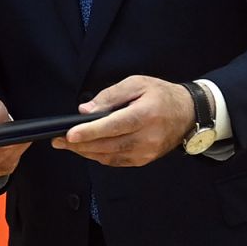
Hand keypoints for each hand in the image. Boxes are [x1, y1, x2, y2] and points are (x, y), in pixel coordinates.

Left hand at [53, 75, 190, 166]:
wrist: (188, 114)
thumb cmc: (161, 95)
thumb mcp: (136, 83)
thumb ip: (110, 96)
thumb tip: (86, 110)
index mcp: (146, 114)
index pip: (114, 126)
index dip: (90, 131)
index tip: (70, 134)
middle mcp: (147, 137)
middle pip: (108, 145)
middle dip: (80, 144)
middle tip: (58, 140)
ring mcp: (146, 152)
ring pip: (109, 156)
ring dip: (86, 152)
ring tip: (67, 145)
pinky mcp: (144, 160)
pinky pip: (116, 161)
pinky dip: (99, 156)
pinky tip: (87, 149)